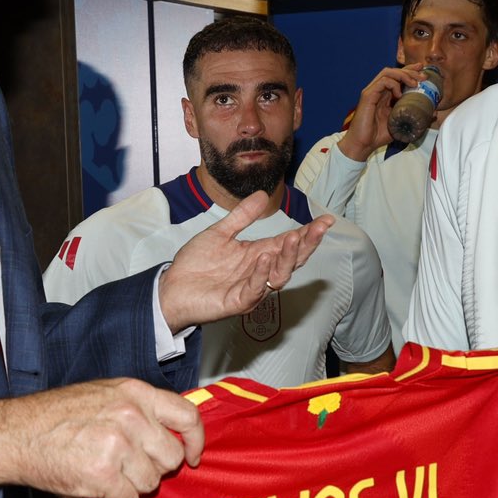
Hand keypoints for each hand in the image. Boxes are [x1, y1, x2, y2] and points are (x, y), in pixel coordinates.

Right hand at [0, 378, 204, 497]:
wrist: (16, 433)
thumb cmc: (55, 416)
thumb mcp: (102, 395)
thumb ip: (138, 410)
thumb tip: (174, 440)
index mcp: (134, 392)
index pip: (187, 415)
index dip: (195, 441)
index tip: (192, 457)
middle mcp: (131, 415)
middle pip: (171, 456)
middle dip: (154, 467)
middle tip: (129, 466)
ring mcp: (118, 444)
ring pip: (152, 482)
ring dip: (133, 485)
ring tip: (107, 473)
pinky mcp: (103, 473)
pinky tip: (95, 484)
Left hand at [159, 191, 332, 330]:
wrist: (171, 287)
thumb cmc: (195, 264)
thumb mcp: (220, 233)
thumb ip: (242, 216)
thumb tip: (264, 195)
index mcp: (258, 255)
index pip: (289, 243)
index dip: (308, 233)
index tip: (325, 219)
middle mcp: (259, 272)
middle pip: (291, 260)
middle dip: (307, 244)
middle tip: (318, 228)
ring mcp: (250, 288)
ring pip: (279, 276)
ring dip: (287, 257)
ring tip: (292, 238)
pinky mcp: (237, 302)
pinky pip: (254, 290)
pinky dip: (261, 274)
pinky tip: (264, 257)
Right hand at [336, 67, 418, 161]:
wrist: (363, 144)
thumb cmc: (378, 136)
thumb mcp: (402, 125)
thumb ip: (415, 118)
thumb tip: (433, 114)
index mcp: (385, 95)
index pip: (398, 77)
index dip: (410, 71)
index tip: (423, 71)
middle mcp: (378, 91)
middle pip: (394, 72)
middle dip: (410, 71)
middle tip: (423, 76)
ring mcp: (372, 92)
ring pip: (388, 73)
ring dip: (403, 75)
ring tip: (414, 84)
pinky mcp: (367, 95)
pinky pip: (382, 82)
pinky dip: (393, 84)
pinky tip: (399, 94)